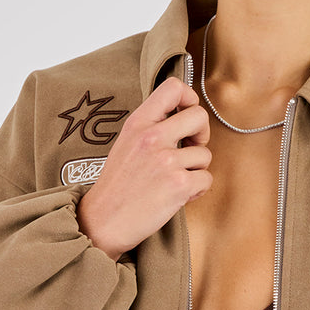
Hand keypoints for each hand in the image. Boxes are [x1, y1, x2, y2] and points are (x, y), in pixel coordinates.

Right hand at [76, 75, 212, 258]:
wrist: (103, 222)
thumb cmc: (117, 186)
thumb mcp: (126, 144)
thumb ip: (151, 127)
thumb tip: (182, 115)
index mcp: (138, 124)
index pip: (172, 88)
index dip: (189, 97)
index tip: (187, 114)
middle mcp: (152, 138)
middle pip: (199, 116)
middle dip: (202, 133)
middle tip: (192, 147)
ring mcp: (166, 161)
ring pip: (205, 154)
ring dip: (196, 170)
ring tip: (174, 181)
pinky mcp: (178, 185)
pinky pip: (206, 179)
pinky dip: (197, 190)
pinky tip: (178, 195)